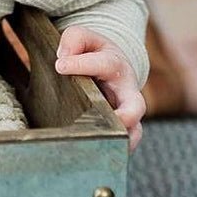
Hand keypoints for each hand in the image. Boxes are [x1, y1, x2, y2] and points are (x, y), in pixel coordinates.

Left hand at [54, 26, 145, 151]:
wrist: (110, 66)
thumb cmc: (92, 51)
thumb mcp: (83, 37)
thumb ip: (74, 39)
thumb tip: (64, 58)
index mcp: (117, 65)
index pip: (104, 65)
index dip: (82, 64)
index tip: (60, 67)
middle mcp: (127, 92)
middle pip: (136, 106)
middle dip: (127, 115)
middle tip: (114, 121)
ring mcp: (127, 114)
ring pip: (134, 132)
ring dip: (122, 141)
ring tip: (103, 148)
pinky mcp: (120, 129)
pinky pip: (122, 143)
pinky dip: (114, 151)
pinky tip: (94, 158)